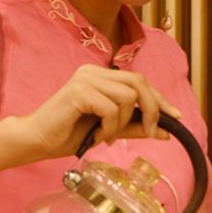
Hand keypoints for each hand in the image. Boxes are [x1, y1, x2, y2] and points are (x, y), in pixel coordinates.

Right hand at [20, 64, 181, 159]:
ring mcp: (85, 78)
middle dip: (152, 109)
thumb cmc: (68, 134)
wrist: (35, 140)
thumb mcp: (108, 130)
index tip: (175, 118)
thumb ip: (134, 127)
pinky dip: (109, 127)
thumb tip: (165, 132)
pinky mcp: (78, 91)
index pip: (140, 81)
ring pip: (128, 97)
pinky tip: (95, 136)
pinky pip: (111, 108)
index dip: (160, 99)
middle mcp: (94, 71)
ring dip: (122, 123)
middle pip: (140, 82)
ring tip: (105, 135)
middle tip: (148, 133)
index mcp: (101, 76)